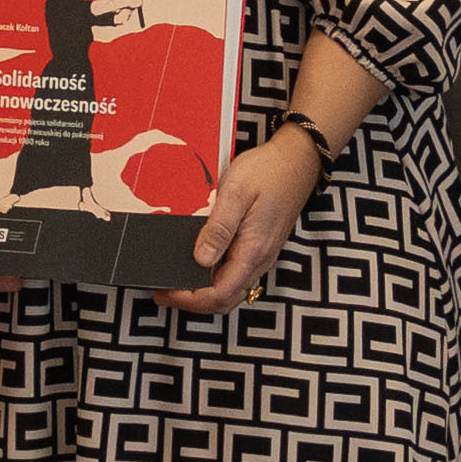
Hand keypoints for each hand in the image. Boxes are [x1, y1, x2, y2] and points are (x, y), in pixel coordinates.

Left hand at [175, 120, 343, 312]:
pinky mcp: (259, 247)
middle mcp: (259, 260)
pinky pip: (234, 274)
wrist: (298, 160)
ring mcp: (260, 255)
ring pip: (229, 289)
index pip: (219, 294)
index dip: (189, 300)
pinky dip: (212, 278)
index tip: (165, 292)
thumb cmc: (269, 171)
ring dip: (201, 291)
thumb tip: (201, 259)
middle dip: (191, 301)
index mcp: (252, 251)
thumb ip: (219, 228)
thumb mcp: (236, 193)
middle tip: (162, 291)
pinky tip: (195, 263)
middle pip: (224, 299)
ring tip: (174, 278)